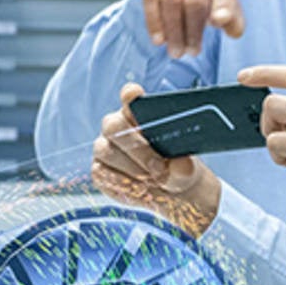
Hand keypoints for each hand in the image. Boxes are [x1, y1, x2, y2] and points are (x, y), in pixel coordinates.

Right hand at [91, 83, 221, 234]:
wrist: (168, 190)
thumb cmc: (177, 167)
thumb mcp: (186, 168)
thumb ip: (184, 167)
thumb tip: (181, 165)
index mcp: (139, 113)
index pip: (130, 95)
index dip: (130, 94)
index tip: (136, 95)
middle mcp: (117, 125)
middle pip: (114, 126)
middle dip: (137, 147)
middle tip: (158, 167)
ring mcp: (104, 147)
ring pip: (107, 151)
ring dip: (132, 168)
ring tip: (154, 181)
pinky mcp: (99, 170)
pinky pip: (103, 174)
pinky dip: (123, 184)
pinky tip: (141, 190)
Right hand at [141, 0, 244, 56]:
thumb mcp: (228, 6)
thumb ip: (233, 18)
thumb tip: (227, 25)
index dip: (223, 3)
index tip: (218, 23)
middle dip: (192, 30)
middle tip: (191, 53)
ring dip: (173, 30)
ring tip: (177, 52)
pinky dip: (154, 21)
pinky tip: (159, 40)